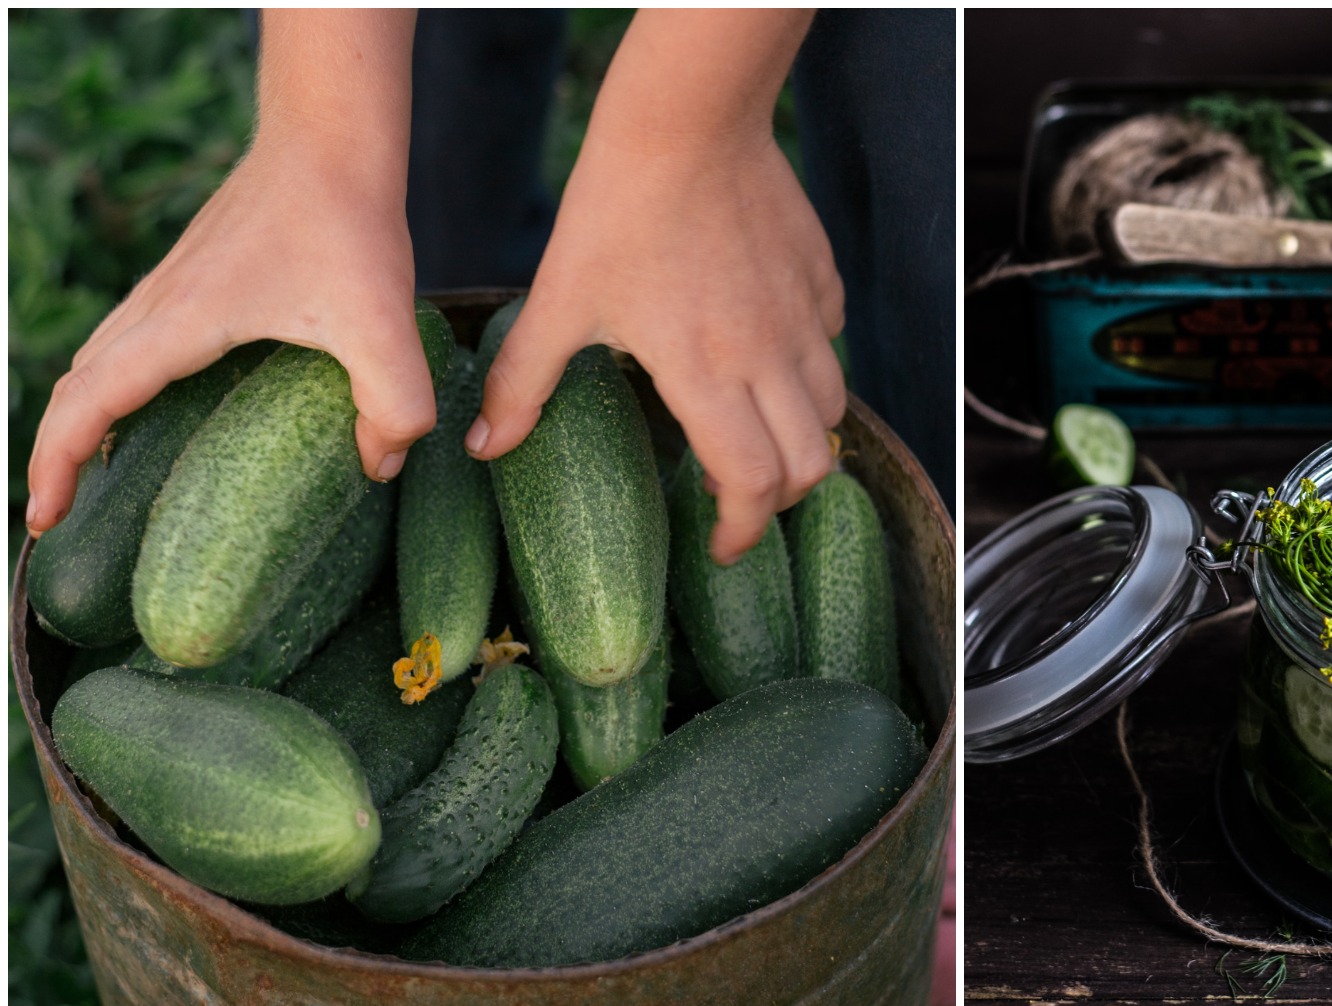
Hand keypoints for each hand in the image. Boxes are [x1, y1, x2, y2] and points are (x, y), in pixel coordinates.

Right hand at [25, 9, 421, 536]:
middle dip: (59, 450)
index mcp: (180, 324)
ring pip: (98, 359)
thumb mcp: (387, 327)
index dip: (57, 462)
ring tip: (98, 469)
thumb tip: (380, 464)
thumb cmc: (348, 226)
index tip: (46, 516)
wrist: (331, 140)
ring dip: (84, 414)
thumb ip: (396, 406)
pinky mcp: (194, 277)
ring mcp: (171, 288)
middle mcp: (158, 305)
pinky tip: (156, 405)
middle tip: (62, 512)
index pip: (89, 402)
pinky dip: (117, 381)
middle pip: (77, 385)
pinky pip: (131, 339)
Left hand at [471, 131, 845, 565]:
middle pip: (811, 465)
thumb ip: (525, 382)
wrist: (688, 123)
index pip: (753, 484)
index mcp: (706, 375)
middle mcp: (768, 357)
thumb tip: (484, 446)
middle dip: (782, 498)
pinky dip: (810, 367)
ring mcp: (803, 318)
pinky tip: (770, 352)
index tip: (719, 543)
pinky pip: (832, 343)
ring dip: (803, 437)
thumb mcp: (560, 300)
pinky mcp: (820, 280)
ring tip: (761, 434)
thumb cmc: (618, 210)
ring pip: (832, 410)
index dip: (742, 530)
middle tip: (740, 498)